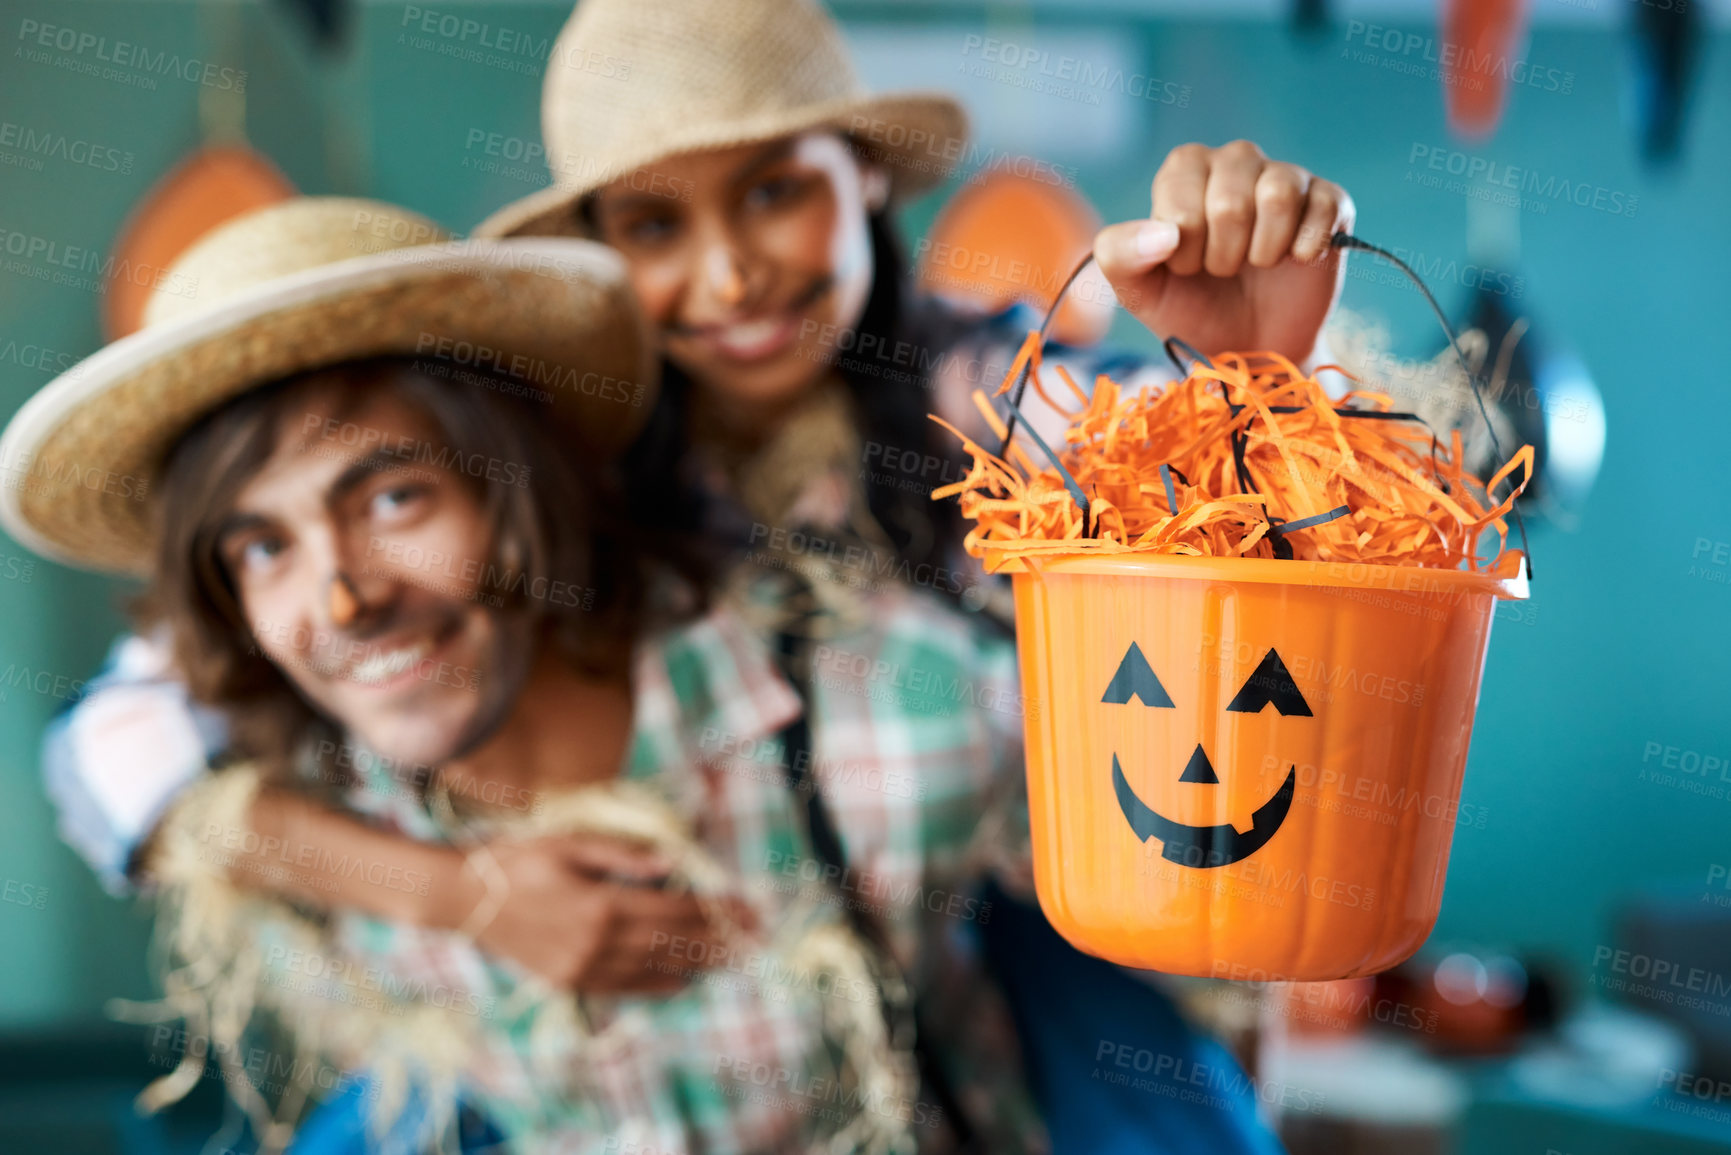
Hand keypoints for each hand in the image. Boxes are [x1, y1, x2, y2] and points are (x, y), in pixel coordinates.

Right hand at [437, 833, 755, 992]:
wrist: (464, 900)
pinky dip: (658, 985)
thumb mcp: (570, 843)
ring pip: (654, 970)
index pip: (675, 909)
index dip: (715, 910)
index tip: (747, 908)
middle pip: (673, 942)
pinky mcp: (570, 982)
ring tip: (731, 958)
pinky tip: (682, 980)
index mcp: (602, 904)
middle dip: (718, 939)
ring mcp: (583, 968)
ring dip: (696, 964)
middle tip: (754, 937)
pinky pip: (625, 988)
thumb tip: (671, 862)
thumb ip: (622, 854)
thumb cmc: (517, 860)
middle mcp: (598, 943)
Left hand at [1093, 140, 1354, 363]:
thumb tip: (1163, 234)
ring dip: (1262, 251)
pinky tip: (1293, 262)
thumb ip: (1120, 255)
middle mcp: (1235, 161)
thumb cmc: (1189, 307)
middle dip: (1222, 256)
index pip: (1181, 196)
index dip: (1183, 247)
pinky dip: (1304, 250)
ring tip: (1256, 265)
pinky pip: (1325, 208)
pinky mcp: (1330, 201)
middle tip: (1223, 270)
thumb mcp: (1137, 289)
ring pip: (1278, 195)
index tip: (1185, 266)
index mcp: (1185, 169)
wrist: (1248, 346)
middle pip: (1229, 200)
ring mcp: (1286, 177)